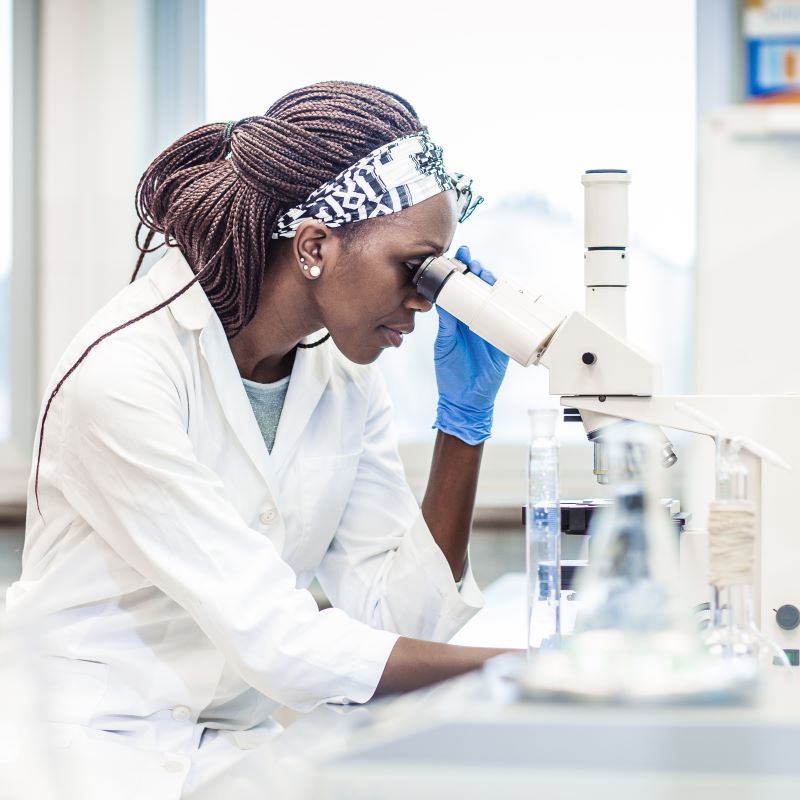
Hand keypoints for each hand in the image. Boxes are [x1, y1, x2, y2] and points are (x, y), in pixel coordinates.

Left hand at [433, 245, 508, 444]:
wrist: (466, 398)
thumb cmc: (452, 372)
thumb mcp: (445, 344)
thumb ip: (447, 324)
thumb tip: (444, 300)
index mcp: (459, 319)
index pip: (460, 290)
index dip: (459, 273)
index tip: (457, 257)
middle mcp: (475, 319)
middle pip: (480, 289)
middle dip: (477, 272)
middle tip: (471, 261)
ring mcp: (492, 327)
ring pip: (495, 300)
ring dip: (492, 284)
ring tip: (483, 272)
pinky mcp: (505, 338)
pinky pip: (510, 319)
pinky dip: (511, 307)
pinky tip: (507, 295)